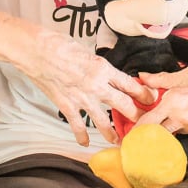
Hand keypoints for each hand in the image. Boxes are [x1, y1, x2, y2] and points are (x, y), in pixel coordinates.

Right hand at [24, 32, 156, 146]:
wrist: (37, 51)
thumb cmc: (60, 45)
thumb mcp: (87, 51)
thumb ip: (98, 66)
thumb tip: (105, 73)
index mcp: (103, 68)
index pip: (129, 84)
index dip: (143, 93)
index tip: (150, 98)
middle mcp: (96, 85)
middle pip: (123, 104)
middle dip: (135, 115)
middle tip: (142, 122)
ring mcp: (82, 98)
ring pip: (103, 120)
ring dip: (111, 132)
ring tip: (117, 140)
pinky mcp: (67, 106)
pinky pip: (78, 125)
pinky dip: (82, 135)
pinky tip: (85, 142)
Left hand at [134, 54, 187, 138]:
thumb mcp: (183, 74)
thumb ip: (159, 80)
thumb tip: (143, 78)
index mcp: (174, 102)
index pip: (148, 124)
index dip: (138, 131)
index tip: (134, 136)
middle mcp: (184, 118)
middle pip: (163, 132)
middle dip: (160, 127)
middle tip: (163, 119)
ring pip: (181, 131)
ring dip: (180, 124)